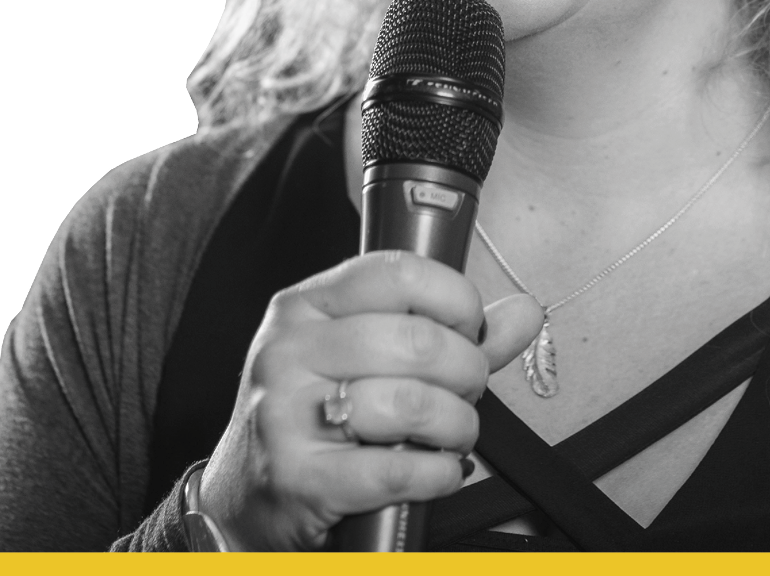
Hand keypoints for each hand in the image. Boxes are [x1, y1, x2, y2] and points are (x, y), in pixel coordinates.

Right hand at [197, 250, 542, 549]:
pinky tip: (437, 470)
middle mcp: (289, 348)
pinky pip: (397, 468)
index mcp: (306, 304)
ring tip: (454, 434)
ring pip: (411, 403)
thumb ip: (449, 331)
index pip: (398, 271)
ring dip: (457, 425)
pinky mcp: (297, 477)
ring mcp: (286, 412)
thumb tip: (525, 311)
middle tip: (467, 390)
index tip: (469, 327)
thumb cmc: (316, 415)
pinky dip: (437, 473)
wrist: (244, 497)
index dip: (455, 298)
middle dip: (467, 371)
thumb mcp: (366, 357)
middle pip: (417, 341)